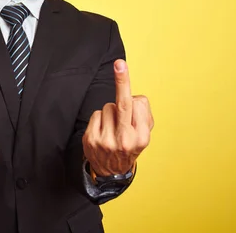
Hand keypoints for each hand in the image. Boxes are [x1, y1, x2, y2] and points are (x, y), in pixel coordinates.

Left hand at [82, 59, 153, 176]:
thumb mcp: (144, 134)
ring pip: (108, 107)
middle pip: (123, 104)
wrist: (112, 171)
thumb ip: (143, 115)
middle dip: (122, 82)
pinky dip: (100, 118)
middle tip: (120, 64)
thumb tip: (133, 97)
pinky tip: (104, 129)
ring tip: (114, 126)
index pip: (138, 105)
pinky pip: (96, 114)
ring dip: (111, 111)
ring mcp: (106, 141)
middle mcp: (125, 140)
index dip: (134, 97)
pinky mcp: (91, 140)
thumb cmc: (130, 145)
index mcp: (141, 137)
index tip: (123, 68)